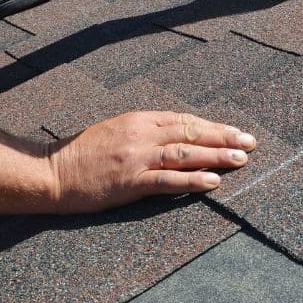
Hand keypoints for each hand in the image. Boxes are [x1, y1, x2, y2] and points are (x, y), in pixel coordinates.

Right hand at [48, 111, 255, 213]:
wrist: (52, 171)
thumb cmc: (84, 152)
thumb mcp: (118, 129)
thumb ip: (148, 131)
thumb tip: (179, 135)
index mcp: (140, 120)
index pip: (185, 120)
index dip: (213, 126)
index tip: (235, 131)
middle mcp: (142, 134)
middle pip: (191, 133)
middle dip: (224, 137)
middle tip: (250, 142)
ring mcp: (137, 158)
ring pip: (185, 154)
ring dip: (216, 156)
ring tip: (241, 160)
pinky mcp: (130, 182)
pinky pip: (167, 180)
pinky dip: (192, 181)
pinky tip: (213, 182)